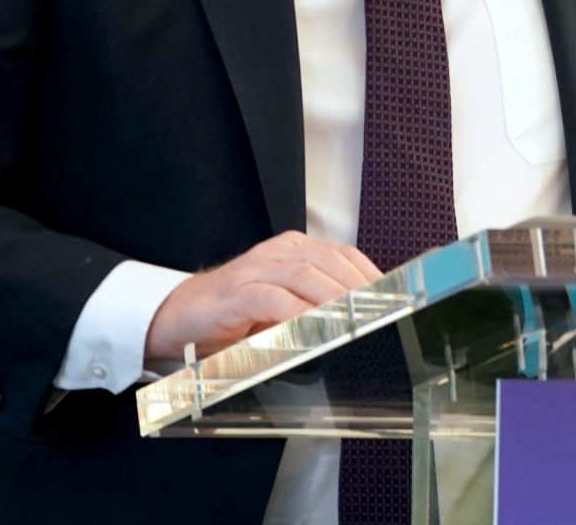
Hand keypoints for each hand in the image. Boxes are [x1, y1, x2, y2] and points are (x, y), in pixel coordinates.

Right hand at [144, 231, 382, 361]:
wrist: (179, 317)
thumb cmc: (236, 315)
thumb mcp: (283, 306)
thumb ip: (315, 305)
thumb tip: (360, 323)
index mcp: (294, 250)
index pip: (344, 254)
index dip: (371, 274)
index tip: (396, 297)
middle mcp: (278, 252)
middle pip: (330, 262)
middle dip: (361, 289)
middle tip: (385, 313)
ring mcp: (257, 269)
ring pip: (306, 275)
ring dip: (336, 298)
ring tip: (358, 318)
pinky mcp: (237, 293)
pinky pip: (273, 298)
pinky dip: (297, 312)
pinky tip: (314, 326)